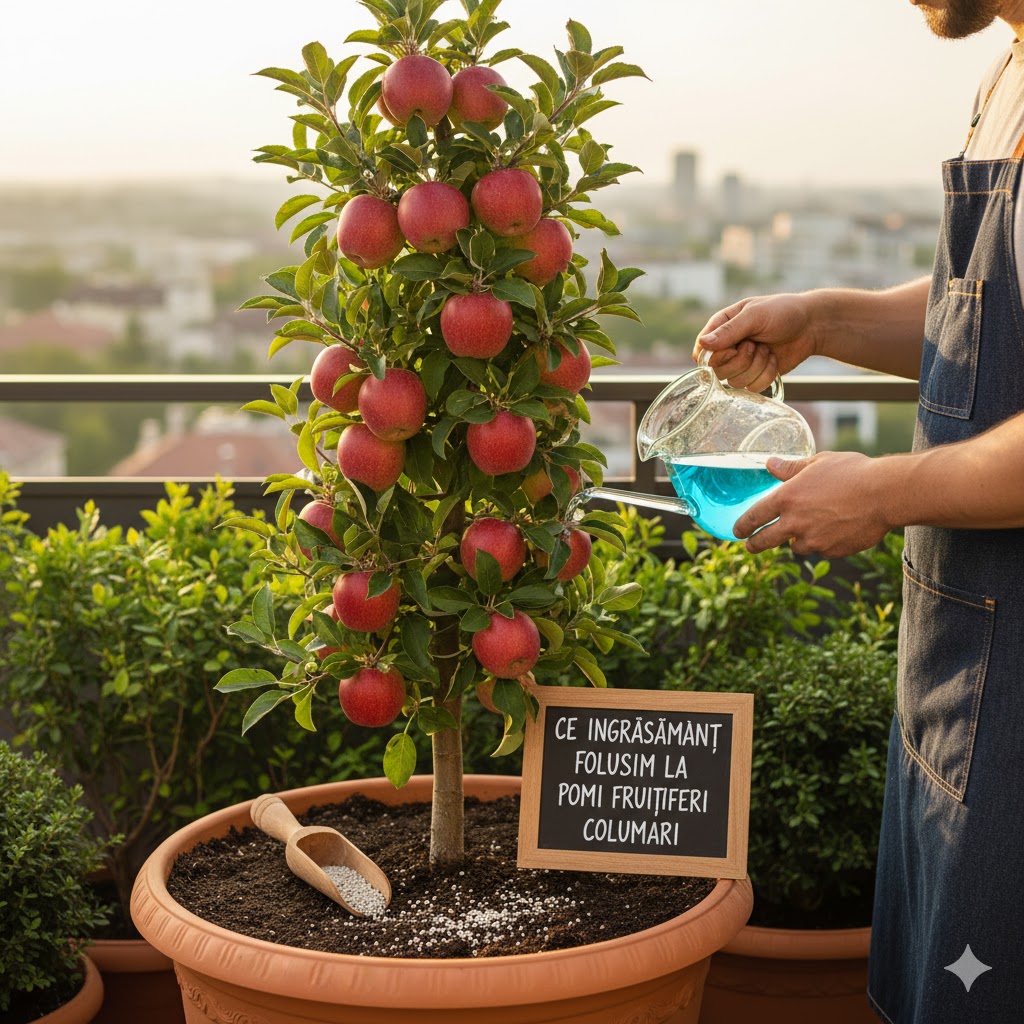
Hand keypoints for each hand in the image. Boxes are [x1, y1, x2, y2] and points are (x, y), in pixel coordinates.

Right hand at [692, 293, 820, 391]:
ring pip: (735, 382)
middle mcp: (728, 347)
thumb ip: (729, 330)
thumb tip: (703, 343)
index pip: (702, 352)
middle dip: (741, 360)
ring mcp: (741, 363)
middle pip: (717, 371)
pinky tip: (773, 360)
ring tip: (767, 350)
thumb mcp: (755, 316)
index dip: (716, 356)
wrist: (812, 325)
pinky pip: (752, 387)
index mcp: (721, 327)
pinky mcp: (755, 375)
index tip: (734, 347)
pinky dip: (767, 375)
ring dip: (756, 366)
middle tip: (755, 344)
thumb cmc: (783, 312)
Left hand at [735, 452, 892, 556]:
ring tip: (816, 523)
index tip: (737, 531)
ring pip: (797, 545)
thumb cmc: (853, 472)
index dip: (742, 526)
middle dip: (754, 545)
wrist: (886, 494)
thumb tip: (769, 464)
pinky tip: (839, 527)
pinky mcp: (832, 551)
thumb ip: (790, 468)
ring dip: (800, 538)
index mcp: (786, 499)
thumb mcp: (818, 462)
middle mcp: (794, 523)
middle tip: (751, 546)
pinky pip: (822, 549)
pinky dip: (825, 542)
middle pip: (764, 541)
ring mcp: (813, 540)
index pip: (754, 516)